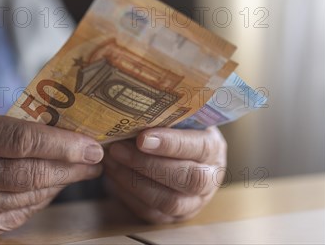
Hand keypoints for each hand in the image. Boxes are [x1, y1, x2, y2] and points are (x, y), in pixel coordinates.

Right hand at [0, 114, 103, 237]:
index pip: (21, 141)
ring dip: (62, 183)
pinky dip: (43, 198)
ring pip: (30, 197)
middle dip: (71, 166)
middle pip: (29, 174)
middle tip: (97, 157)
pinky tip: (54, 185)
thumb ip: (14, 127)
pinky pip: (22, 213)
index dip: (62, 144)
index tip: (91, 143)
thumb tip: (69, 132)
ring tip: (82, 168)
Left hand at [103, 127, 226, 223]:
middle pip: (187, 179)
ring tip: (111, 161)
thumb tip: (133, 106)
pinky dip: (127, 194)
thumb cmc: (172, 130)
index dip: (171, 144)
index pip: (200, 148)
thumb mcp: (176, 118)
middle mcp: (210, 179)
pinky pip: (150, 212)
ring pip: (168, 200)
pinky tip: (113, 176)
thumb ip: (165, 115)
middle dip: (147, 164)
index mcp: (213, 148)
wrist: (173, 154)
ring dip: (133, 180)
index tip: (142, 137)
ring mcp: (193, 202)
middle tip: (117, 149)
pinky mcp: (172, 218)